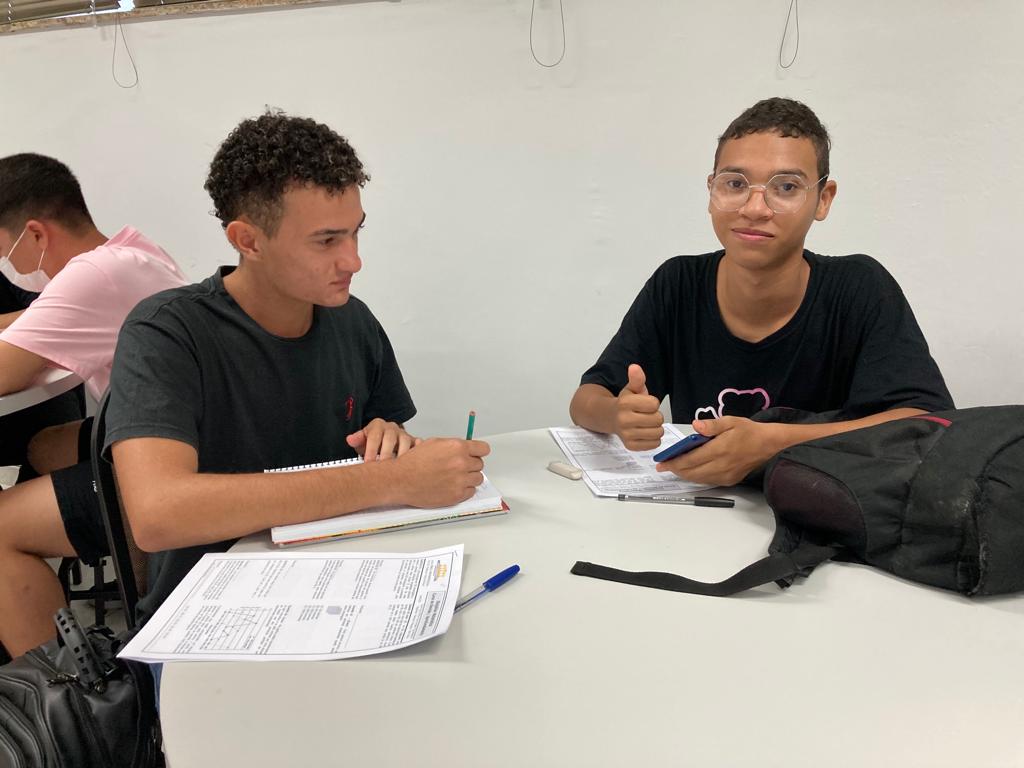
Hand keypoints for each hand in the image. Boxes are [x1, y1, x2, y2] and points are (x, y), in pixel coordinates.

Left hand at [346, 419, 417, 461]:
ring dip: (401, 456)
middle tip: (382, 468)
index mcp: (377, 426)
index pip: (374, 437)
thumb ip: (357, 439)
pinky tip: (414, 461)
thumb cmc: (373, 440)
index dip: (371, 450)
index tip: (368, 462)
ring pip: (405, 442)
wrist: (384, 436)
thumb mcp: (362, 439)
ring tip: (397, 469)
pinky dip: (418, 450)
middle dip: (385, 455)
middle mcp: (392, 428)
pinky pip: (418, 444)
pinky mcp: (413, 441)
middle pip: (390, 439)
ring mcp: (404, 434)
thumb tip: (350, 439)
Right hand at [393, 437, 490, 507]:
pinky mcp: (457, 495)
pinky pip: (471, 492)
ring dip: (469, 478)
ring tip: (455, 477)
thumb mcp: (434, 443)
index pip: (483, 449)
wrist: (401, 480)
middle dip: (470, 465)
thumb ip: (454, 445)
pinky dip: (464, 489)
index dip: (478, 451)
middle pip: (480, 464)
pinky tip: (453, 486)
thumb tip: (466, 449)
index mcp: (457, 447)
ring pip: (477, 479)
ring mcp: (460, 481)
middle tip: (458, 467)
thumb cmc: (413, 462)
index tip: (476, 454)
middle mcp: (461, 463)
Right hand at [615, 364, 663, 450]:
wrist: (609, 418)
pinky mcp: (630, 446)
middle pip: (657, 419)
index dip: (652, 403)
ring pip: (657, 433)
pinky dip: (653, 439)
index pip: (654, 404)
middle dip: (655, 416)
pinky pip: (654, 444)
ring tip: (646, 424)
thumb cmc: (624, 403)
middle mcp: (624, 419)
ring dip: (656, 428)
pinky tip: (645, 432)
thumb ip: (636, 379)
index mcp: (625, 403)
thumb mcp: (631, 389)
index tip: (644, 404)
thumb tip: (635, 367)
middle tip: (646, 415)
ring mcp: (626, 434)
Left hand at [654, 417, 782, 485]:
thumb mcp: (730, 421)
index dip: (674, 462)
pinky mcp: (730, 481)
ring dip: (684, 475)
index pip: (691, 459)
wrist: (769, 445)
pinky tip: (691, 471)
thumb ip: (712, 425)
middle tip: (664, 465)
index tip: (662, 462)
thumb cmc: (749, 431)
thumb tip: (695, 426)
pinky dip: (696, 477)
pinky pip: (708, 481)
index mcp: (720, 449)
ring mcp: (726, 475)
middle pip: (692, 472)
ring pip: (698, 479)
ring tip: (674, 468)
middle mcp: (722, 465)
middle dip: (676, 469)